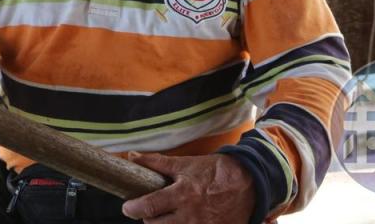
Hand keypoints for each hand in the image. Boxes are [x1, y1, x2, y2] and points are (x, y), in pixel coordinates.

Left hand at [122, 153, 254, 223]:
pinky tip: (182, 221)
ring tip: (166, 217)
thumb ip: (157, 163)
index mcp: (182, 195)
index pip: (149, 207)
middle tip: (148, 212)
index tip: (127, 208)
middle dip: (148, 220)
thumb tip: (133, 157)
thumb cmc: (214, 172)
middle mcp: (190, 216)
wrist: (247, 183)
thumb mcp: (185, 164)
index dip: (133, 209)